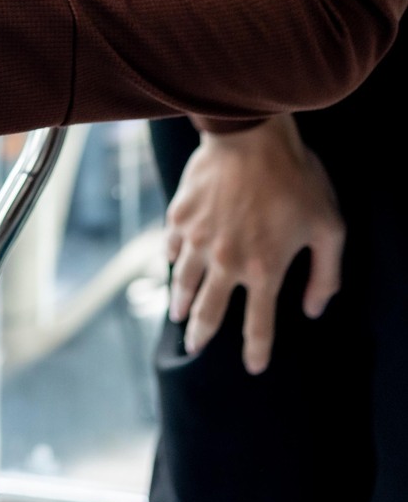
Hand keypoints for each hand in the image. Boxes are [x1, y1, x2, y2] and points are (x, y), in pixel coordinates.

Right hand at [165, 115, 343, 373]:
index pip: (258, 326)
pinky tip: (173, 262)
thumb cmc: (296, 179)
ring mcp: (198, 239)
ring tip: (179, 313)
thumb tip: (314, 309)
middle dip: (203, 336)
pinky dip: (172, 259)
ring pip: (184, 282)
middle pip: (209, 313)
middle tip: (195, 347)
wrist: (251, 136)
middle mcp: (226, 262)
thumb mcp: (329, 228)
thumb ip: (325, 275)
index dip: (256, 351)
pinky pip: (171, 245)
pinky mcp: (180, 215)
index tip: (254, 365)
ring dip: (182, 302)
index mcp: (264, 271)